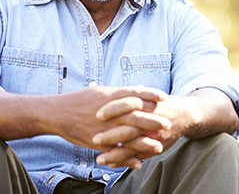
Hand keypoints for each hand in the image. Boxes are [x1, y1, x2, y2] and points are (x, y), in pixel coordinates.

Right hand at [47, 86, 165, 160]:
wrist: (57, 113)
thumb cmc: (81, 100)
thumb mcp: (102, 91)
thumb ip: (121, 92)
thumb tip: (139, 88)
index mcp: (111, 96)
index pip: (135, 93)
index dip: (151, 94)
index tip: (165, 97)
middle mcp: (109, 111)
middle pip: (135, 115)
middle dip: (153, 120)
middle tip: (168, 124)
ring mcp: (103, 127)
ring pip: (127, 135)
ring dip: (144, 142)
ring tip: (159, 146)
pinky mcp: (96, 141)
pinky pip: (114, 151)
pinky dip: (126, 158)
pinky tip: (138, 163)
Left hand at [92, 88, 238, 168]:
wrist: (186, 114)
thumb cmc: (162, 104)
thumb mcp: (149, 95)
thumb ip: (132, 95)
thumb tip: (110, 90)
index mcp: (147, 103)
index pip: (128, 104)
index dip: (113, 109)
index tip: (97, 114)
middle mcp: (150, 119)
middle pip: (130, 126)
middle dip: (112, 134)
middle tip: (95, 138)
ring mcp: (154, 134)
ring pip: (134, 144)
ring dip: (116, 153)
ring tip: (99, 159)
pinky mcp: (157, 144)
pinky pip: (139, 154)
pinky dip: (126, 160)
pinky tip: (112, 164)